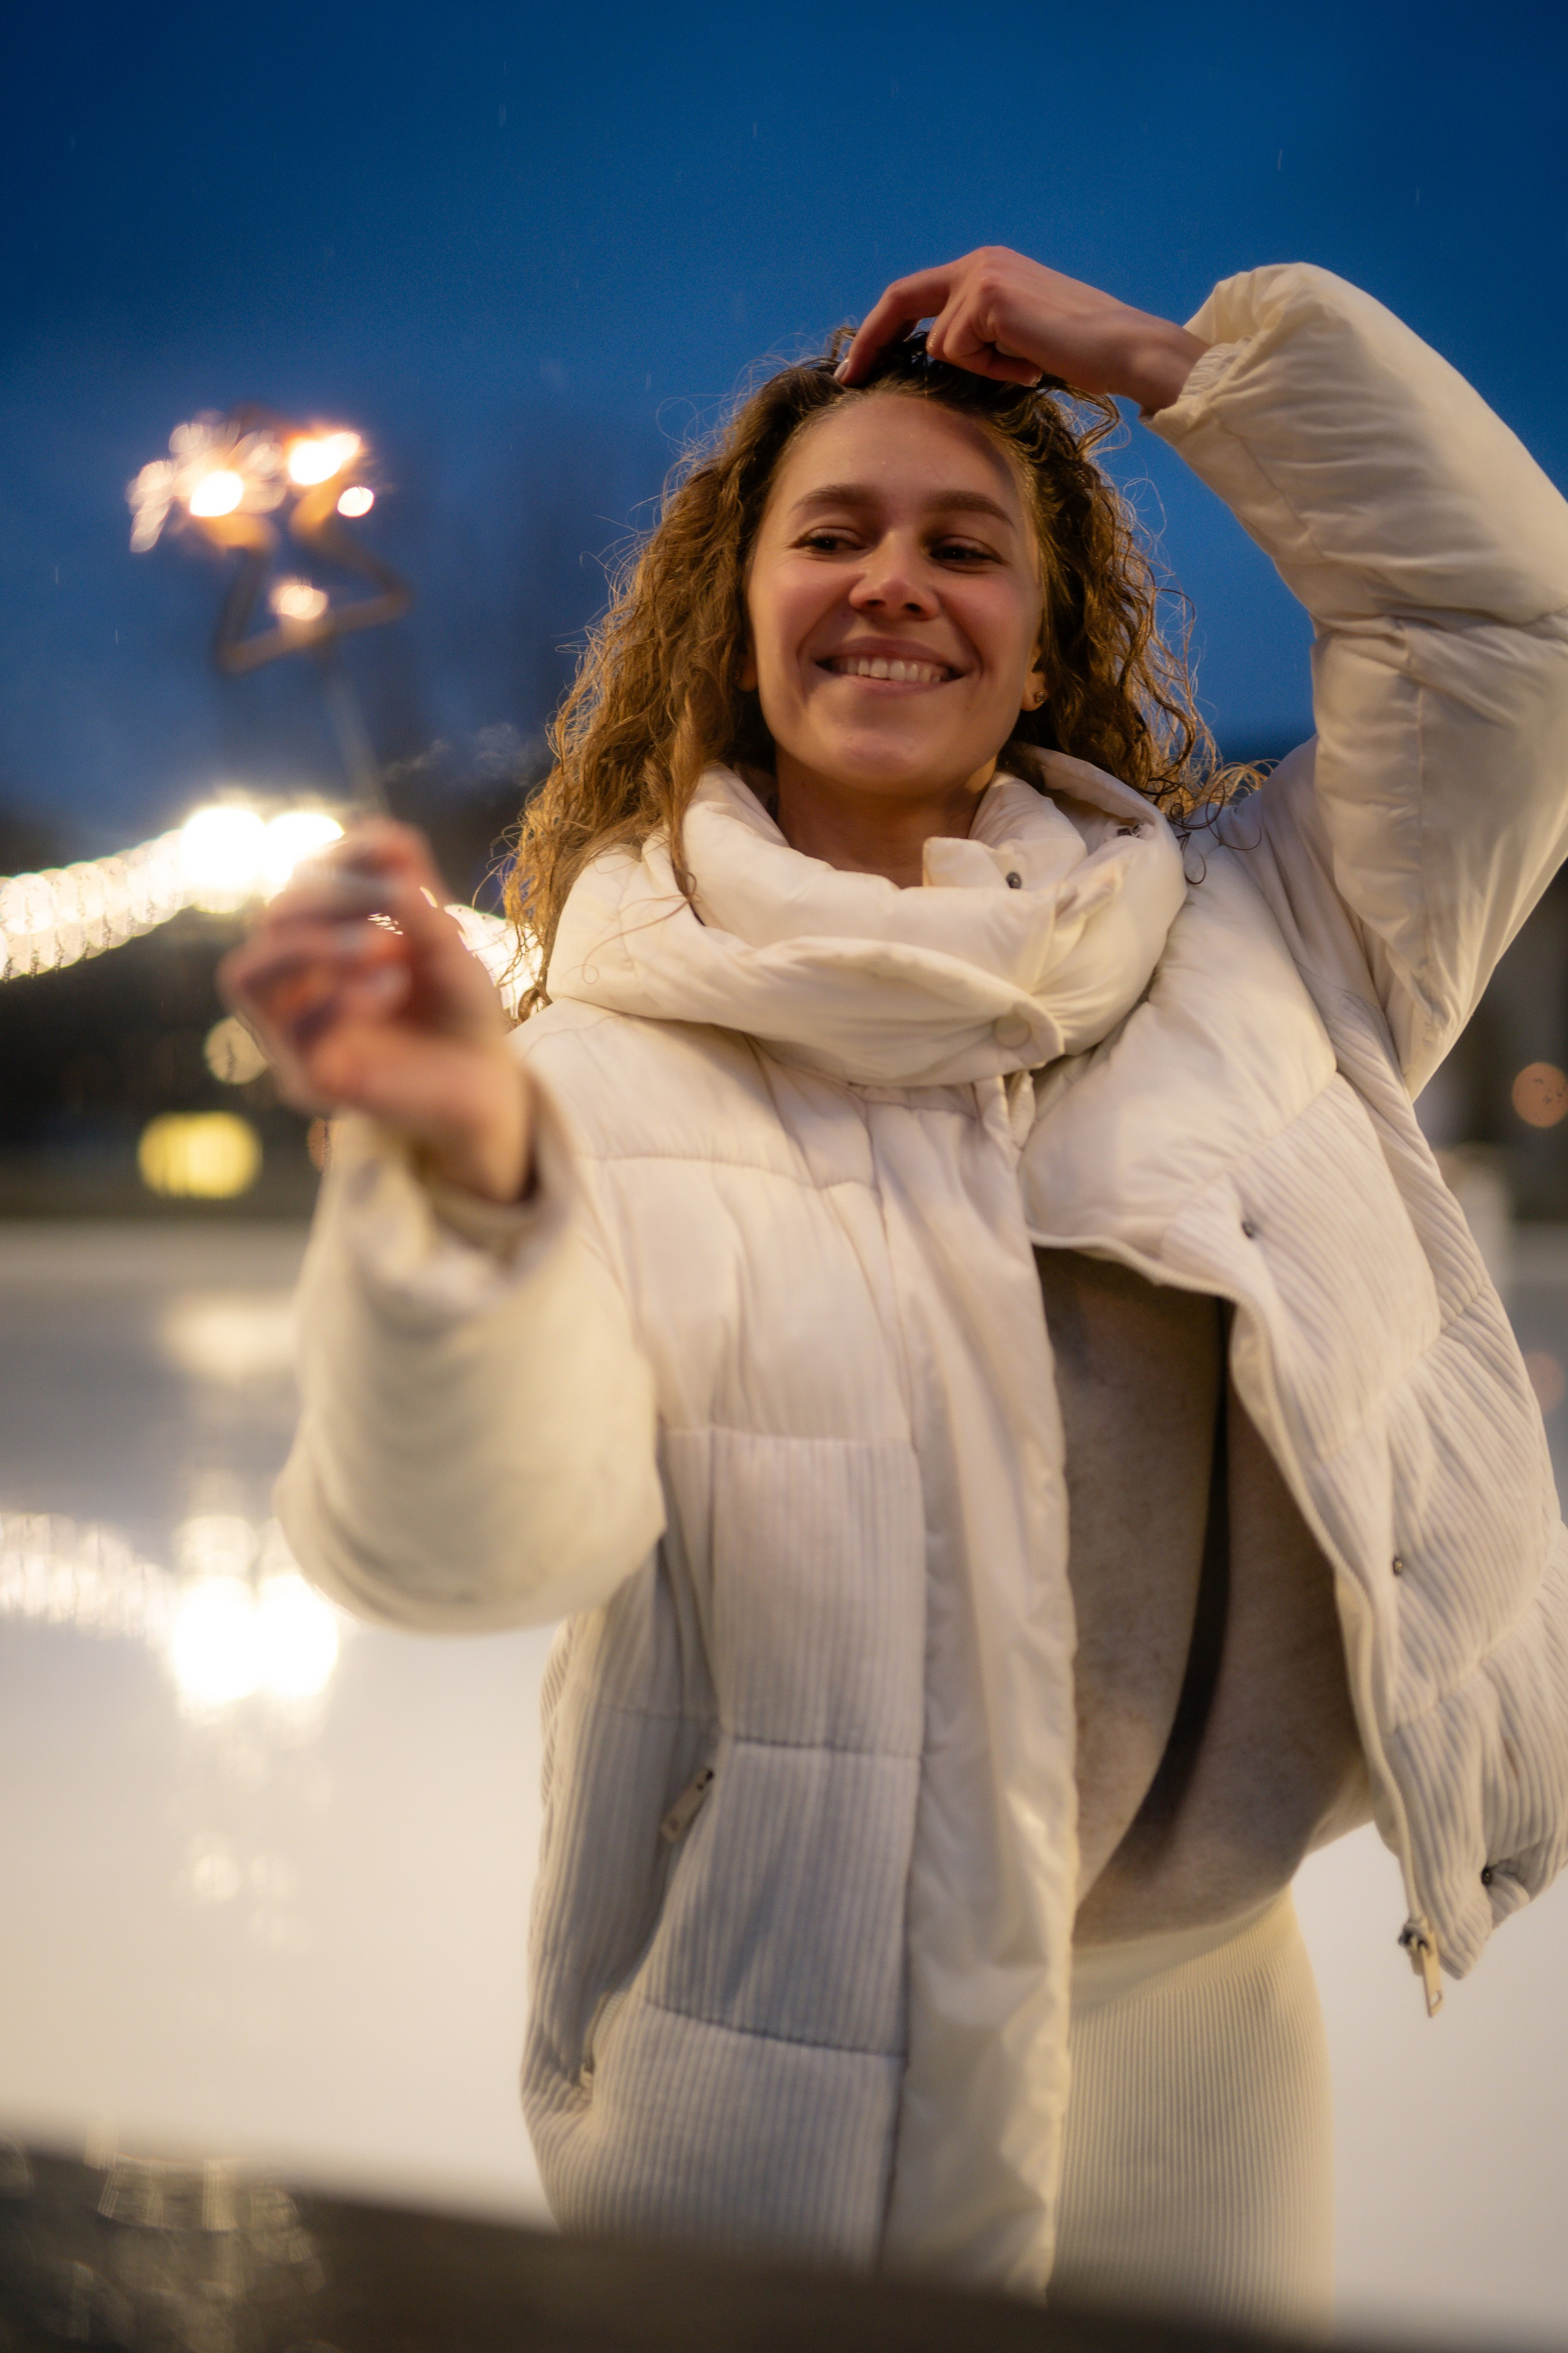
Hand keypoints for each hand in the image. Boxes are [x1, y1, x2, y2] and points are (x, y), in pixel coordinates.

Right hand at [217, 819, 533, 1204]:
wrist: (488, 1082)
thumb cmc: (459, 1007)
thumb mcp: (447, 941)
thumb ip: (416, 894)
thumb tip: (387, 838)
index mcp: (320, 938)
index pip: (300, 882)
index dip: (341, 859)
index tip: (400, 861)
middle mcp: (293, 981)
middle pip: (269, 918)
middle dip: (330, 897)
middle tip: (395, 902)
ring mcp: (290, 1032)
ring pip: (244, 973)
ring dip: (309, 944)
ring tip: (381, 942)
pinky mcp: (306, 1079)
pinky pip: (290, 1032)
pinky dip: (339, 997)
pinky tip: (395, 985)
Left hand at [836, 247, 1207, 414]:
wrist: (1123, 348)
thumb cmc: (1079, 352)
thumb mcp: (1015, 339)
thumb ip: (976, 337)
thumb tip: (930, 360)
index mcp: (985, 268)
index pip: (915, 295)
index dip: (879, 329)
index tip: (856, 364)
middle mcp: (979, 263)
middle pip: (901, 301)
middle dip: (870, 341)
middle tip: (847, 378)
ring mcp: (982, 276)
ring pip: (942, 345)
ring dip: (979, 369)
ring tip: (1027, 362)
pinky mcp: (988, 299)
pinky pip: (961, 354)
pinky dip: (993, 370)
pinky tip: (1030, 360)